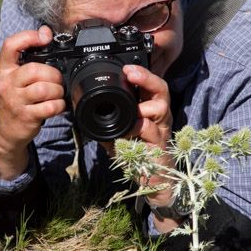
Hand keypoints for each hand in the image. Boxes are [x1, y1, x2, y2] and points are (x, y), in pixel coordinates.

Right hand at [0, 26, 65, 178]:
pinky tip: (56, 106)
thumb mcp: (11, 79)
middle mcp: (6, 83)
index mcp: (3, 70)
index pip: (10, 46)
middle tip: (57, 81)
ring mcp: (14, 101)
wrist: (3, 133)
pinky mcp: (25, 116)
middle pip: (36, 69)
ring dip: (57, 91)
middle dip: (53, 75)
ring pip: (44, 88)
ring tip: (56, 94)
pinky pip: (50, 106)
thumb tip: (45, 32)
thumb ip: (25, 60)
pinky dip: (59, 105)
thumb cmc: (12, 101)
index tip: (45, 36)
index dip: (29, 37)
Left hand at [122, 64, 177, 224]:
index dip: (142, 73)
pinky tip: (127, 134)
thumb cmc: (136, 156)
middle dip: (146, 78)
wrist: (152, 182)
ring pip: (160, 108)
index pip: (150, 85)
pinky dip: (138, 130)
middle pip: (161, 89)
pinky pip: (151, 131)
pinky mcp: (161, 146)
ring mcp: (162, 131)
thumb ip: (109, 122)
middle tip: (131, 73)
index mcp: (150, 110)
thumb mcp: (118, 135)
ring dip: (142, 108)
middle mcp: (159, 117)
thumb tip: (87, 112)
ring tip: (130, 111)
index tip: (126, 68)